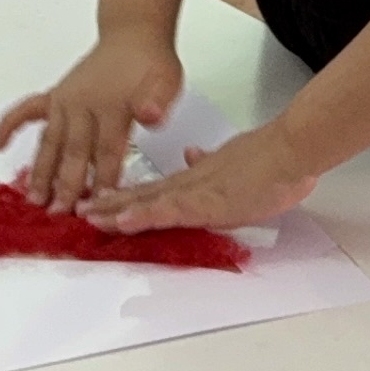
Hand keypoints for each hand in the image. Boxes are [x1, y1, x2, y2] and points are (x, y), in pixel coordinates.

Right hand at [0, 33, 184, 211]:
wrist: (133, 34)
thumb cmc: (150, 62)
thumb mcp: (166, 80)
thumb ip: (158, 101)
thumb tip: (151, 116)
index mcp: (112, 106)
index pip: (107, 150)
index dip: (104, 179)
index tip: (101, 205)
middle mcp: (83, 105)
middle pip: (74, 151)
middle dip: (66, 184)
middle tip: (60, 212)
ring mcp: (65, 101)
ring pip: (50, 141)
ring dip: (40, 170)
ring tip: (33, 198)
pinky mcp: (55, 96)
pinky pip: (26, 111)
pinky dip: (8, 126)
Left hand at [82, 123, 321, 233]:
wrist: (290, 150)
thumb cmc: (271, 159)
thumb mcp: (233, 161)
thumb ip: (209, 162)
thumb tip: (193, 156)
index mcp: (196, 179)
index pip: (154, 190)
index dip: (126, 196)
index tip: (101, 202)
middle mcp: (189, 184)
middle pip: (143, 196)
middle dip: (110, 205)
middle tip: (79, 213)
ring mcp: (195, 193)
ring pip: (147, 203)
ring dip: (116, 210)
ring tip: (88, 218)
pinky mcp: (206, 201)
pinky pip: (169, 211)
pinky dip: (144, 215)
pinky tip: (123, 220)